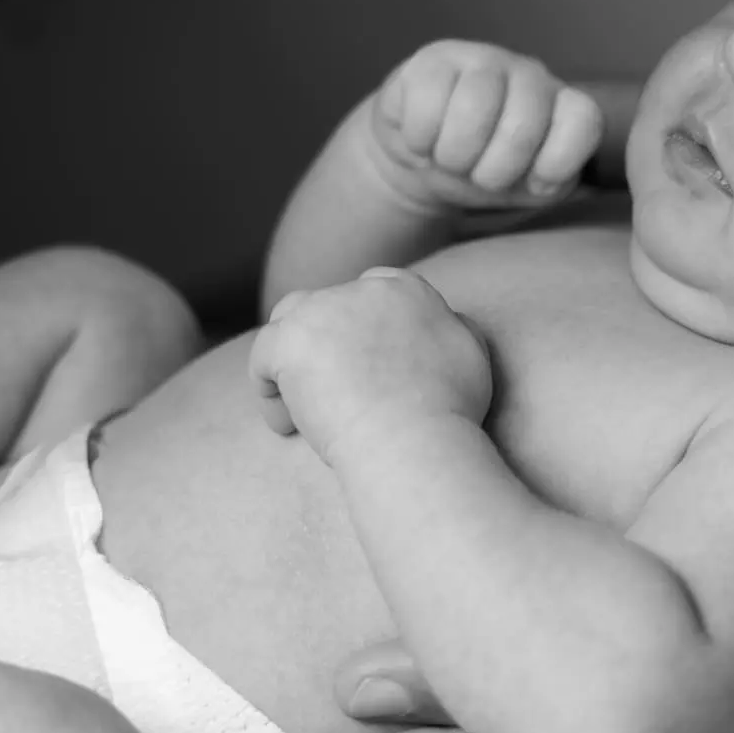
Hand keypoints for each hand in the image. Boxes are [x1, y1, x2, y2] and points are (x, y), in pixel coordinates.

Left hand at [249, 267, 491, 457]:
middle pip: (326, 306)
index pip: (370, 292)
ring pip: (288, 325)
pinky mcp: (289, 339)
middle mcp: (363, 289)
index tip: (362, 371)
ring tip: (304, 406)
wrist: (413, 443)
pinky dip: (271, 397)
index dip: (359, 330)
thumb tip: (447, 321)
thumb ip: (454, 328)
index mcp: (407, 290)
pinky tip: (289, 428)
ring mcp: (323, 310)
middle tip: (331, 394)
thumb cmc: (447, 415)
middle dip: (323, 344)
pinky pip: (263, 362)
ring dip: (292, 361)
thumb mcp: (470, 357)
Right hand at [371, 41, 603, 211]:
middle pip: (522, 126)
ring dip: (454, 157)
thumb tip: (542, 180)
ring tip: (449, 159)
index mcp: (561, 105)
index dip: (558, 162)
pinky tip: (423, 140)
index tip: (536, 183)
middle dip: (494, 171)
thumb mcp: (528, 187)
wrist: (426, 157)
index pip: (583, 121)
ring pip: (473, 111)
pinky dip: (420, 140)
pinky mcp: (433, 60)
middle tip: (480, 176)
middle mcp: (529, 75)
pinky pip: (428, 104)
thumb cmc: (485, 170)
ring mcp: (482, 60)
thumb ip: (552, 182)